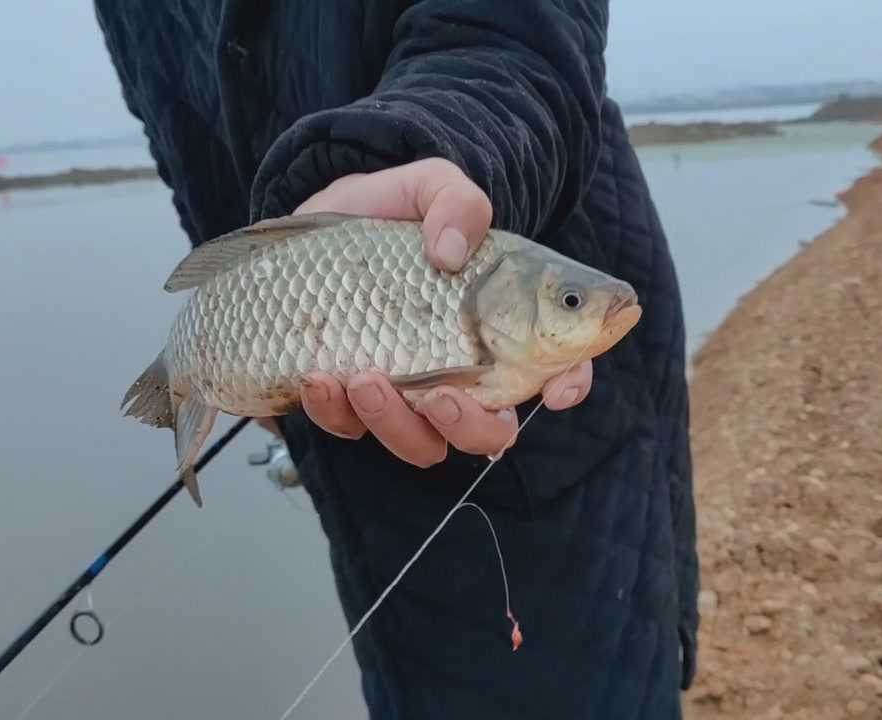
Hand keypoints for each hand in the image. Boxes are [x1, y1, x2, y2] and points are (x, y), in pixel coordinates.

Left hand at [292, 158, 592, 466]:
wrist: (314, 231)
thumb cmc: (389, 211)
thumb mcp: (429, 186)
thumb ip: (457, 204)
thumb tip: (451, 252)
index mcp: (500, 327)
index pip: (556, 368)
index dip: (568, 384)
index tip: (556, 390)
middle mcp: (460, 373)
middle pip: (488, 431)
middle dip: (469, 426)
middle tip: (442, 396)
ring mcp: (405, 394)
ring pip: (419, 443)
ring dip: (395, 423)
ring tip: (364, 378)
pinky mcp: (348, 402)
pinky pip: (349, 429)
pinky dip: (336, 413)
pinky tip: (318, 378)